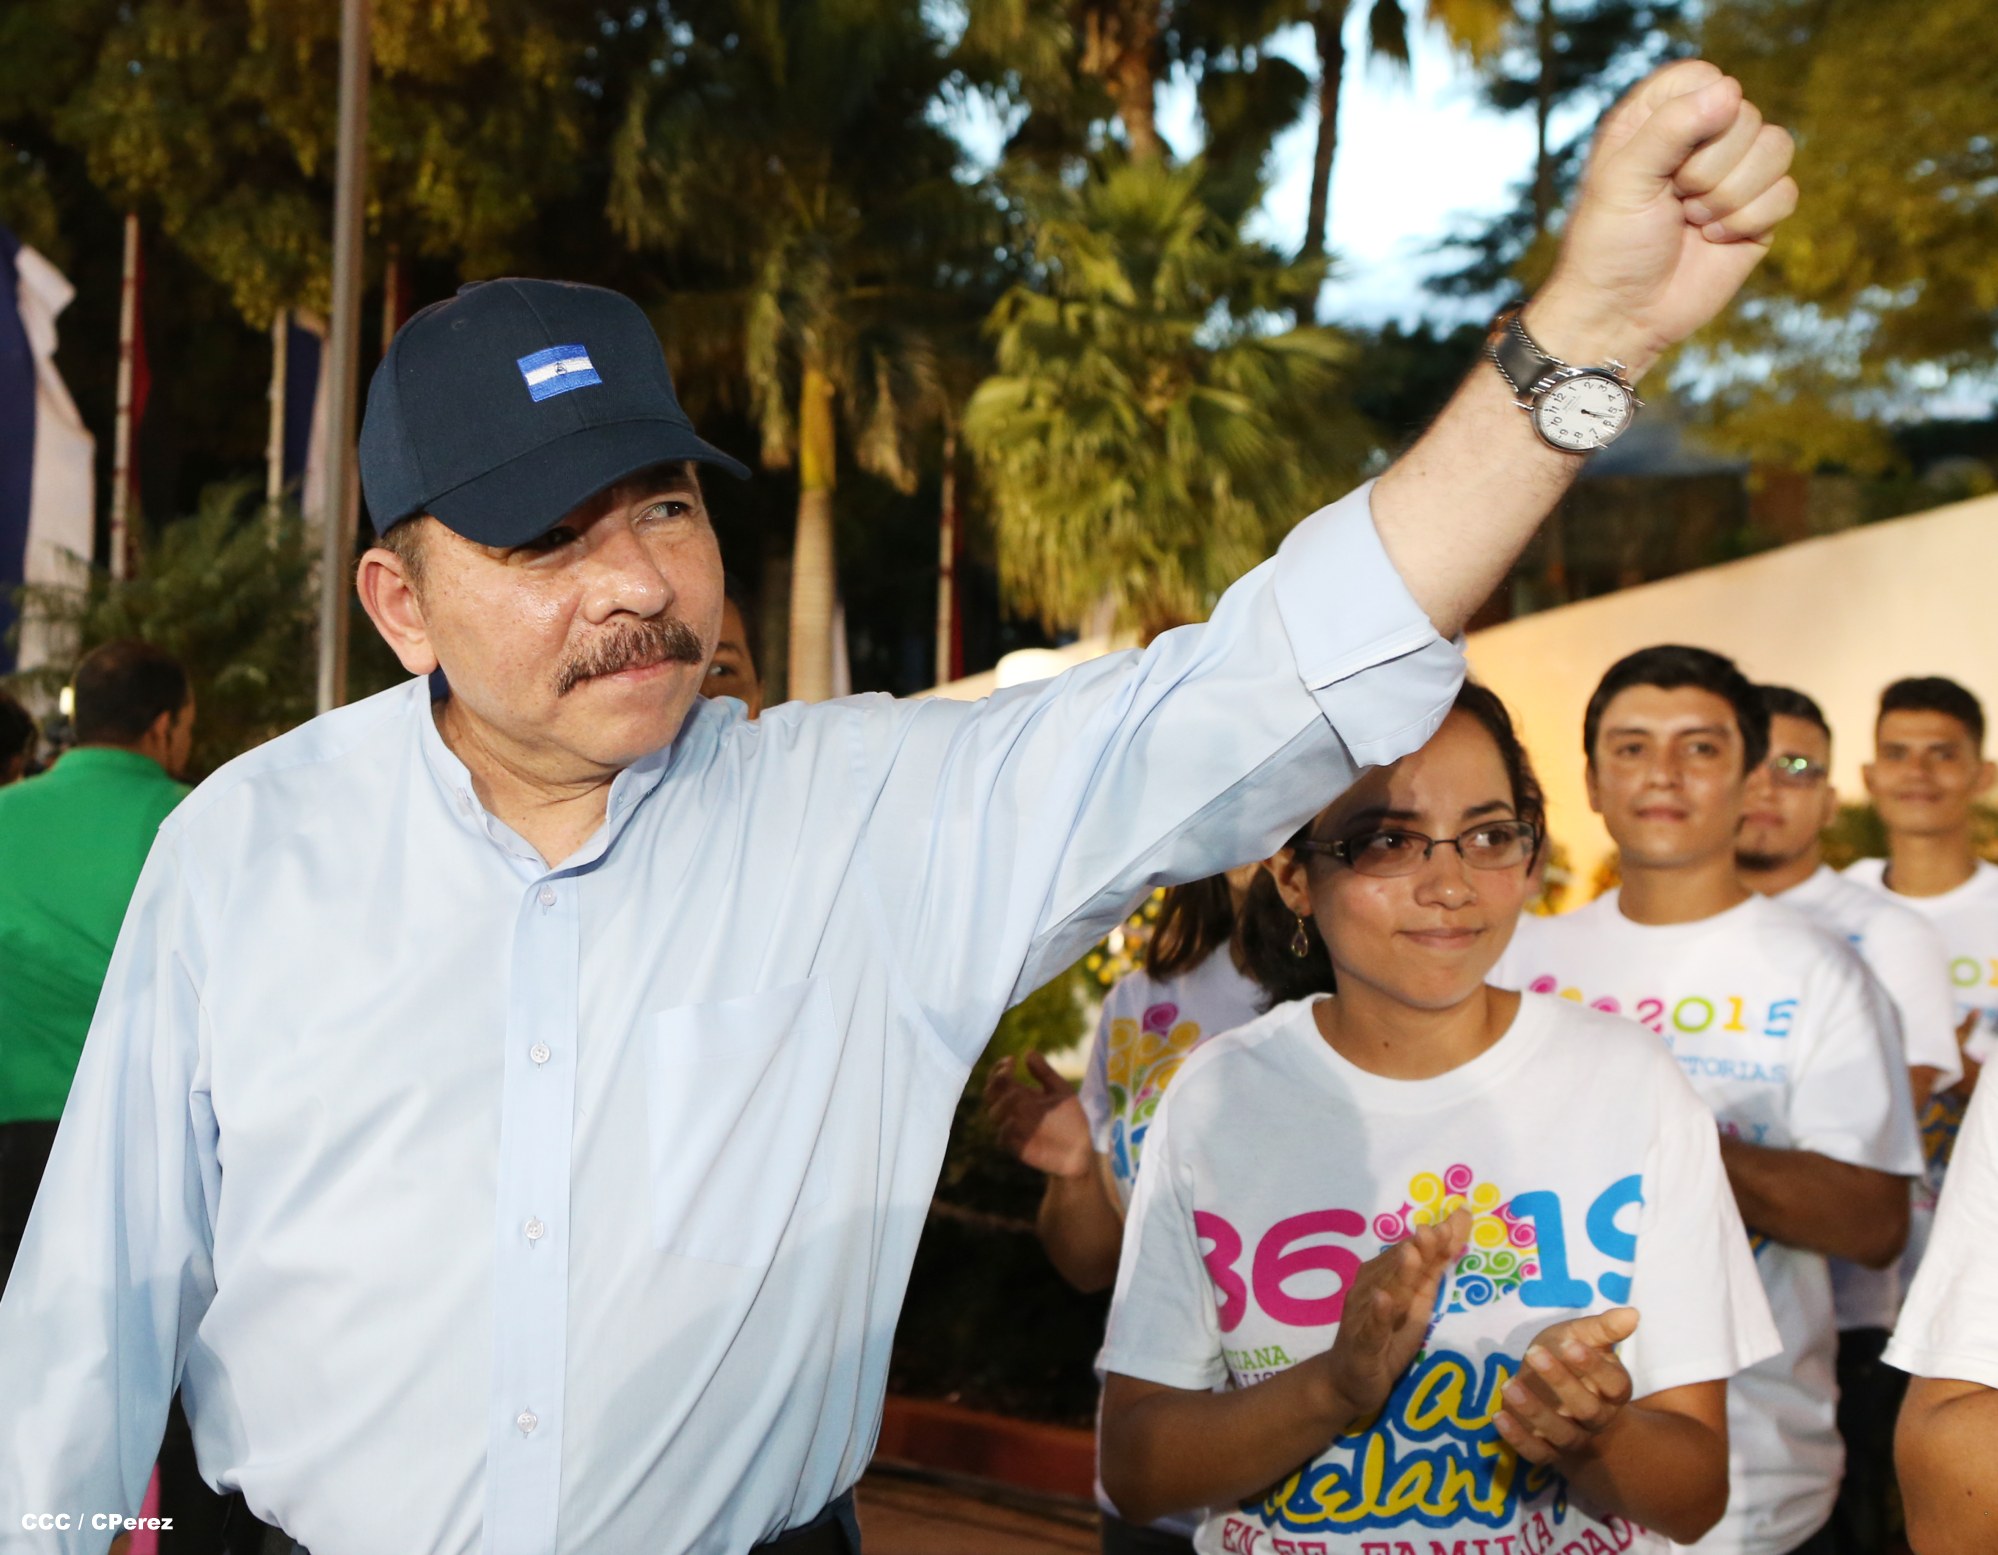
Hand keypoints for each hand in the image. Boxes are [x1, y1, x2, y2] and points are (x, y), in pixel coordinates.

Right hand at [983, 1051, 1094, 1178]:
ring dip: (1002, 1102)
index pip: (999, 1080)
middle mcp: (1014, 1111)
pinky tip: (1014, 1120)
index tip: (1010, 1060)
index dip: (998, 1068)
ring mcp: (1014, 1129)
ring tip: (1016, 1094)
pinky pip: (1002, 1138)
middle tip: (1006, 1074)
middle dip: (995, 1082)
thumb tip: (1028, 1052)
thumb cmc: (1071, 1119)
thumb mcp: (1061, 1091)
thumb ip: (1045, 1073)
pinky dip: (1005, 1128)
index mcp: (1021, 1095)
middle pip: (990, 1094)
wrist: (1081, 1150)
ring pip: (993, 1114)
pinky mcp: (1018, 1147)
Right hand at [1318, 1208, 1469, 1421]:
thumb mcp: (1416, 1307)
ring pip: (1385, 1290)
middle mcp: (1372, 1289)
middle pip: (1399, 1266)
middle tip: (1440, 1228)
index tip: (1460, 1216)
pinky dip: (1379, 1313)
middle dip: (1420, 1247)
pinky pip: (1371, 1327)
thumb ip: (1430, 1274)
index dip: (1436, 1237)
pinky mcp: (1362, 1344)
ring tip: (1413, 1252)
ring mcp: (1364, 1316)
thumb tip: (1452, 1237)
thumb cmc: (1385, 1341)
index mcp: (1387, 1278)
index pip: (1414, 1252)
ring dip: (1399, 1271)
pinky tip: (1386, 1299)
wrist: (1348, 1381)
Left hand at [1496, 1307, 1640, 1465]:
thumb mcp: (1583, 1335)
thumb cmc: (1568, 1356)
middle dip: (1562, 1382)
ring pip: (1563, 1435)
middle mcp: (1598, 1418)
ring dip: (1536, 1412)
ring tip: (1510, 1385)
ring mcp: (1574, 1437)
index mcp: (1614, 1390)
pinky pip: (1538, 1454)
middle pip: (1588, 1409)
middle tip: (1534, 1353)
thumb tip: (1632, 1313)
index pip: (1615, 1384)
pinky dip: (1519, 1439)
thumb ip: (1604, 1328)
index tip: (1571, 1345)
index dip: (1594, 1367)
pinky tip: (1499, 1417)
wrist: (1550, 1387)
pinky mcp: (1548, 1450)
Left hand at [1531, 60, 1796, 377]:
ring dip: (1730, 196)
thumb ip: (1669, 128)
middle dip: (1709, 170)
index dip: (1697, 114)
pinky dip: (1748, 221)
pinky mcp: (1758, 211)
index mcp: (1658, 120)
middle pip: (1747, 116)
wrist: (1624, 315)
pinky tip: (1713, 240)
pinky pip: (1786, 192)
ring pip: (1777, 148)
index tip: (1665, 158)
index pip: (1704, 80)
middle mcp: (1701, 140)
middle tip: (1674, 201)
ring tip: (1692, 221)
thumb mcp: (1623, 180)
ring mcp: (1734, 175)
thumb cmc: (1610, 247)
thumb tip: (1729, 91)